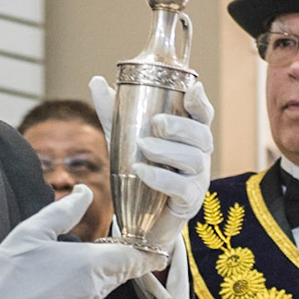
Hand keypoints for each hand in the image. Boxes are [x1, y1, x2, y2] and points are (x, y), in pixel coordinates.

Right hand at [0, 186, 158, 298]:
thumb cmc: (12, 272)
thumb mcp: (36, 230)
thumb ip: (65, 210)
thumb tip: (84, 192)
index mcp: (92, 264)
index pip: (133, 259)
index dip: (148, 255)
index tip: (159, 253)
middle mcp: (95, 289)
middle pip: (119, 273)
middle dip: (119, 262)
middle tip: (113, 249)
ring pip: (101, 289)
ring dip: (95, 277)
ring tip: (72, 265)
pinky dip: (78, 292)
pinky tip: (55, 285)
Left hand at [87, 77, 215, 254]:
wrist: (141, 218)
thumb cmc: (140, 170)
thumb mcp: (123, 138)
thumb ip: (112, 111)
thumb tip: (97, 81)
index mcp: (189, 135)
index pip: (202, 114)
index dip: (200, 101)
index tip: (193, 88)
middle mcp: (199, 154)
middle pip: (201, 134)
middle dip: (181, 126)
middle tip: (157, 123)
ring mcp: (197, 178)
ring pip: (193, 159)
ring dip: (167, 150)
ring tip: (143, 147)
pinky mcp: (189, 201)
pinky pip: (181, 187)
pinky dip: (161, 178)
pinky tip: (142, 171)